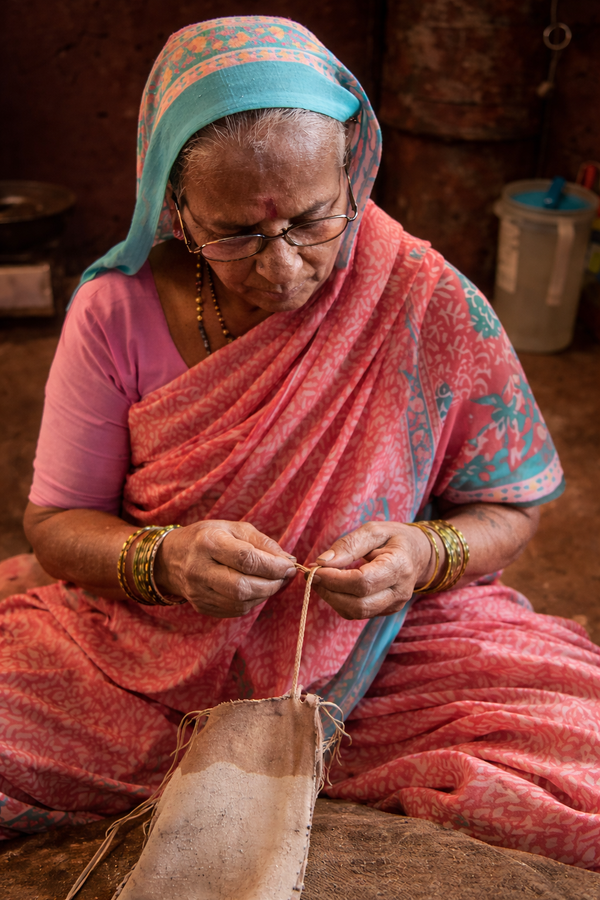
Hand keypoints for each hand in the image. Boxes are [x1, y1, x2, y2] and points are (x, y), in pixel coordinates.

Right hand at [154, 520, 295, 617]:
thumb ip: (263, 543)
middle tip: (284, 577)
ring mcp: (198, 592)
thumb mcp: (234, 529)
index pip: (245, 559)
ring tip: (272, 582)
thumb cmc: (207, 538)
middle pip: (242, 587)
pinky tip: (256, 590)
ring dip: (264, 594)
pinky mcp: (201, 606)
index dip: (272, 566)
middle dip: (271, 584)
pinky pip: (235, 611)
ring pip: (240, 603)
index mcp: (208, 542)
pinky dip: (252, 602)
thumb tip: (288, 561)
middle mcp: (199, 569)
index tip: (289, 566)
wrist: (170, 558)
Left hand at [310, 521, 432, 619]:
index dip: (335, 578)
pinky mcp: (386, 611)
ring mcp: (394, 605)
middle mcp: (399, 592)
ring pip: (356, 613)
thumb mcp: (373, 531)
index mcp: (399, 566)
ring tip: (321, 579)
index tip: (315, 567)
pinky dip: (340, 601)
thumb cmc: (394, 538)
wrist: (418, 554)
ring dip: (331, 598)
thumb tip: (322, 562)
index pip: (363, 582)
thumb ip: (349, 545)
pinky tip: (333, 586)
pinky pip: (358, 613)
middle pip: (358, 604)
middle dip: (329, 591)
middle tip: (312, 574)